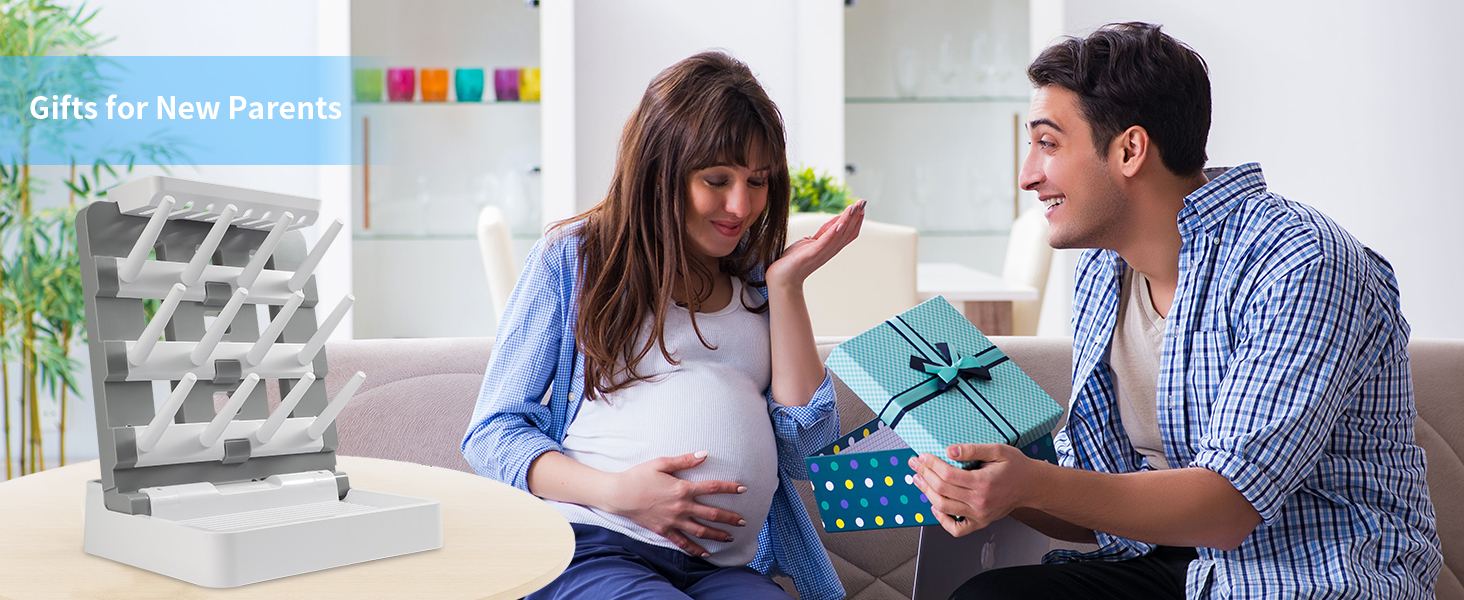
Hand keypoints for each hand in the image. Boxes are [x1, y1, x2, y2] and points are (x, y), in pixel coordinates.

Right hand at [602, 451, 747, 557]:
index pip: (712, 488)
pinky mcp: (664, 530)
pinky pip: (683, 542)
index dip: (729, 488)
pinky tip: (706, 553)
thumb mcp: (661, 463)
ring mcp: (673, 521)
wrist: (619, 495)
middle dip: (730, 518)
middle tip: (744, 521)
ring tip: (730, 538)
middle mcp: (681, 507)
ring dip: (718, 535)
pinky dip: (695, 549)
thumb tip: (704, 454)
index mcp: (682, 488)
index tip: (743, 489)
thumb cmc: (638, 476)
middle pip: (712, 513)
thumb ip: (684, 460)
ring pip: (701, 531)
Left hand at [766, 199, 865, 290]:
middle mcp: (830, 250)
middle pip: (848, 232)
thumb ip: (823, 233)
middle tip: (863, 202)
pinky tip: (840, 223)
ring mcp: (822, 252)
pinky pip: (826, 241)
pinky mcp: (812, 253)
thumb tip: (836, 221)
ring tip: (855, 207)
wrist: (782, 278)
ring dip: (848, 220)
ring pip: (840, 234)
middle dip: (856, 216)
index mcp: (830, 247)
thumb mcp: (811, 242)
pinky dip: (834, 232)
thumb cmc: (794, 260)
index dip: (856, 219)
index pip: (849, 233)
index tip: (861, 205)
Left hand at [908, 443, 1038, 536]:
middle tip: (915, 464)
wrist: (1031, 485)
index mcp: (983, 482)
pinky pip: (956, 529)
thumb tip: (950, 450)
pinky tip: (935, 506)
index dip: (931, 464)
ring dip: (927, 493)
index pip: (948, 474)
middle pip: (942, 489)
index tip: (923, 456)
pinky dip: (942, 519)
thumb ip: (973, 449)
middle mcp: (980, 501)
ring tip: (919, 480)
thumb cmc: (1016, 467)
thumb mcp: (998, 450)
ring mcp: (979, 514)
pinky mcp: (980, 522)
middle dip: (924, 475)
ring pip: (944, 507)